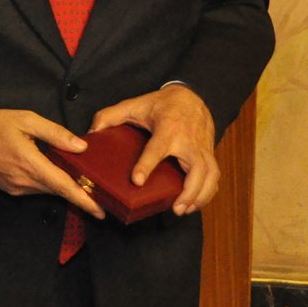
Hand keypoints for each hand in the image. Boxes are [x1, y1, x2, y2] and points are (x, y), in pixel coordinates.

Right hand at [0, 109, 103, 217]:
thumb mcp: (25, 119)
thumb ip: (55, 133)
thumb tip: (80, 147)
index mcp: (31, 164)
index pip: (63, 186)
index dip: (84, 199)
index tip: (101, 211)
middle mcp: (24, 182)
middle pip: (58, 190)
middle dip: (79, 192)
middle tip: (100, 191)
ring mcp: (16, 188)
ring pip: (47, 189)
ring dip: (62, 186)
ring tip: (79, 178)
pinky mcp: (10, 189)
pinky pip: (35, 188)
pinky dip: (47, 183)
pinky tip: (52, 171)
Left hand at [89, 84, 217, 214]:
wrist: (192, 96)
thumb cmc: (162, 104)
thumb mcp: (134, 104)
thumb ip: (111, 116)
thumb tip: (93, 133)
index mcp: (168, 128)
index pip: (157, 149)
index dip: (146, 165)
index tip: (136, 180)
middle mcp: (188, 140)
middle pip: (196, 168)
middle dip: (188, 190)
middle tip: (174, 208)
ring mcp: (202, 148)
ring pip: (210, 175)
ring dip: (200, 195)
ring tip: (183, 210)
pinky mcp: (209, 154)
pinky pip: (214, 176)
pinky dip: (208, 192)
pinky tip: (195, 204)